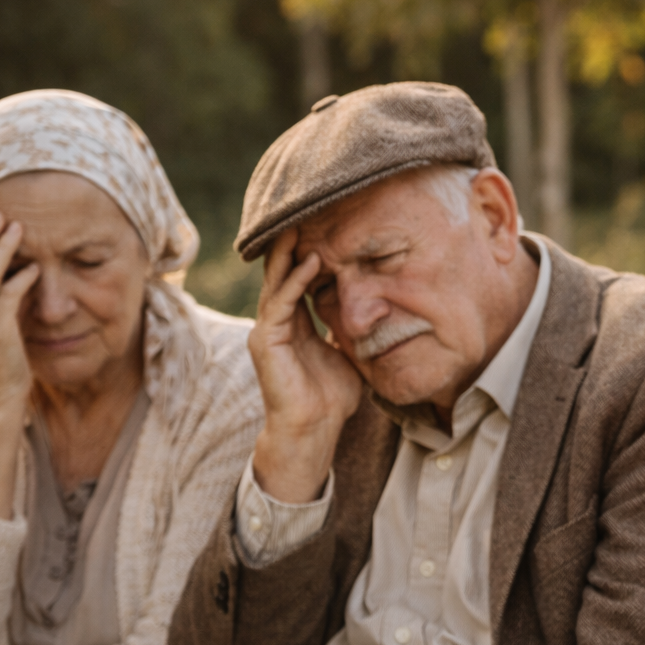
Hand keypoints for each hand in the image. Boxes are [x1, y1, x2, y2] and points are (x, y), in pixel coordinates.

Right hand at [248, 230, 363, 502]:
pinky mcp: (265, 342)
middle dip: (292, 244)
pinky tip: (312, 263)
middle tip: (306, 213)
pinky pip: (280, 304)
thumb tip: (379, 312)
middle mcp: (277, 322)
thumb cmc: (332, 398)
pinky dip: (295, 282)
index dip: (309, 254)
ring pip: (277, 282)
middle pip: (282, 273)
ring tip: (303, 227)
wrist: (314, 432)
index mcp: (295, 324)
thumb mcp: (349, 354)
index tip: (326, 228)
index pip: (299, 279)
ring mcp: (268, 331)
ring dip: (290, 254)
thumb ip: (353, 331)